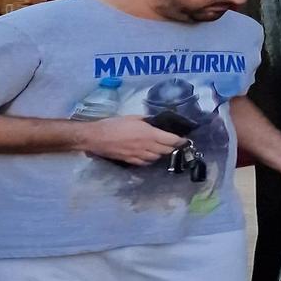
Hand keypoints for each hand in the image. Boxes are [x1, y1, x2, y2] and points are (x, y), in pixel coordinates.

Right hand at [74, 116, 191, 165]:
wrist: (95, 137)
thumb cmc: (113, 124)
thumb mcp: (133, 118)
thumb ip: (147, 120)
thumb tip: (155, 122)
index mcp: (149, 134)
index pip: (171, 140)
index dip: (180, 141)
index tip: (185, 140)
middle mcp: (147, 146)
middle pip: (166, 151)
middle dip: (172, 147)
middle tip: (174, 143)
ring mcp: (138, 155)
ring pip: (157, 158)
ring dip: (162, 154)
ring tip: (162, 149)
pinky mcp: (130, 161)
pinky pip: (145, 163)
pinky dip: (150, 160)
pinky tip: (149, 155)